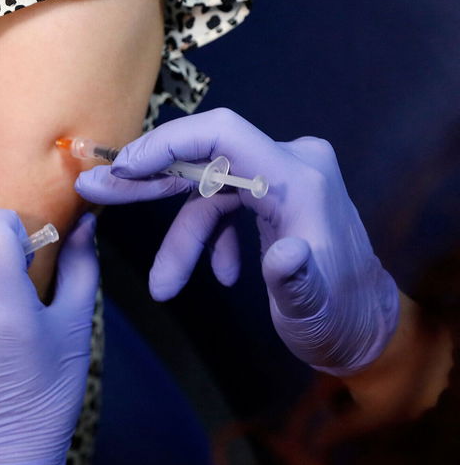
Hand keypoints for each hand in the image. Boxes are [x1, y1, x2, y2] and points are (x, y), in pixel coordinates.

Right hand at [74, 108, 399, 375]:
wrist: (368, 330)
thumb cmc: (340, 319)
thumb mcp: (313, 308)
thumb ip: (296, 280)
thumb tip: (284, 255)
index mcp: (299, 179)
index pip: (222, 134)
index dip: (167, 143)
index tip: (122, 167)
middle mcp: (292, 166)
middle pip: (204, 154)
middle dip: (148, 177)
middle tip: (95, 190)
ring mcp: (283, 179)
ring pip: (208, 189)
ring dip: (180, 235)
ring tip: (162, 284)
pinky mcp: (276, 197)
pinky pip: (224, 203)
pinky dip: (208, 238)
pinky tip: (217, 277)